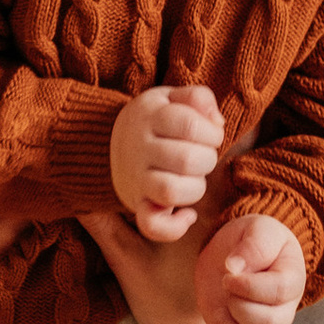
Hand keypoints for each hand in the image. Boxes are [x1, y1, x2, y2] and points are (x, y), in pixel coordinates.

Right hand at [110, 84, 224, 241]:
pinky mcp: (137, 204)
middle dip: (207, 159)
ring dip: (195, 188)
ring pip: (171, 191)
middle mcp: (139, 148)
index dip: (212, 133)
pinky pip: (152, 225)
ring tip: (194, 179)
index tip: (210, 134)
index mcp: (150, 116)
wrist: (107, 144)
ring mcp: (136, 178)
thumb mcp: (170, 97)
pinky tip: (187, 215)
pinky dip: (175, 226)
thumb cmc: (153, 120)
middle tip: (202, 155)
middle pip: (187, 160)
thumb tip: (217, 122)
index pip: (190, 125)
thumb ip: (197, 97)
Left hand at [195, 212, 303, 323]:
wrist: (236, 253)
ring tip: (219, 314)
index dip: (250, 287)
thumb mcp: (255, 228)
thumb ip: (254, 244)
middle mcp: (284, 309)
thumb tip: (236, 268)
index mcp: (292, 278)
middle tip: (225, 289)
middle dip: (240, 308)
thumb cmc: (250, 239)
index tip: (228, 274)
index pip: (281, 292)